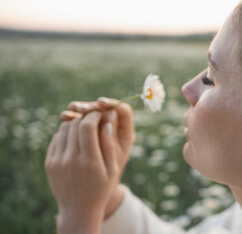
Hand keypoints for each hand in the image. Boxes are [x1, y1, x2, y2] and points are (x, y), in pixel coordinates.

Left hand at [45, 110, 120, 232]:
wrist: (79, 209)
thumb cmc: (101, 188)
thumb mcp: (112, 169)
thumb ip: (109, 145)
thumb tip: (107, 122)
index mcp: (89, 161)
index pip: (87, 126)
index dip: (95, 115)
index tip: (101, 113)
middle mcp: (71, 160)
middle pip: (75, 125)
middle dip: (85, 117)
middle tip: (93, 117)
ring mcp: (57, 161)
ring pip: (64, 129)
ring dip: (75, 124)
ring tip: (85, 128)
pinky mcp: (49, 163)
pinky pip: (56, 138)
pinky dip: (66, 133)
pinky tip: (75, 139)